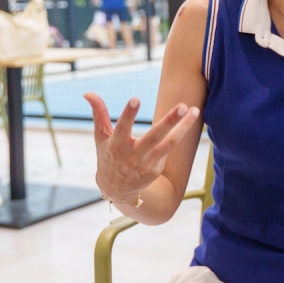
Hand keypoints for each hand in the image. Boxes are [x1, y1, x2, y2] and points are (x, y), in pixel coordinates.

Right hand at [84, 93, 199, 204]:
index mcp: (116, 145)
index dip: (128, 114)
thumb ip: (99, 114)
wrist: (116, 190)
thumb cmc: (108, 156)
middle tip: (183, 106)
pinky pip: (168, 151)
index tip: (136, 98)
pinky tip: (187, 123)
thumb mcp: (101, 137)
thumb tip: (88, 92)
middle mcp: (132, 155)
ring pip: (169, 144)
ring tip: (195, 111)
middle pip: (154, 137)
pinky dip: (178, 136)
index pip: (122, 127)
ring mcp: (146, 164)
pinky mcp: (155, 170)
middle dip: (169, 121)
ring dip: (183, 128)